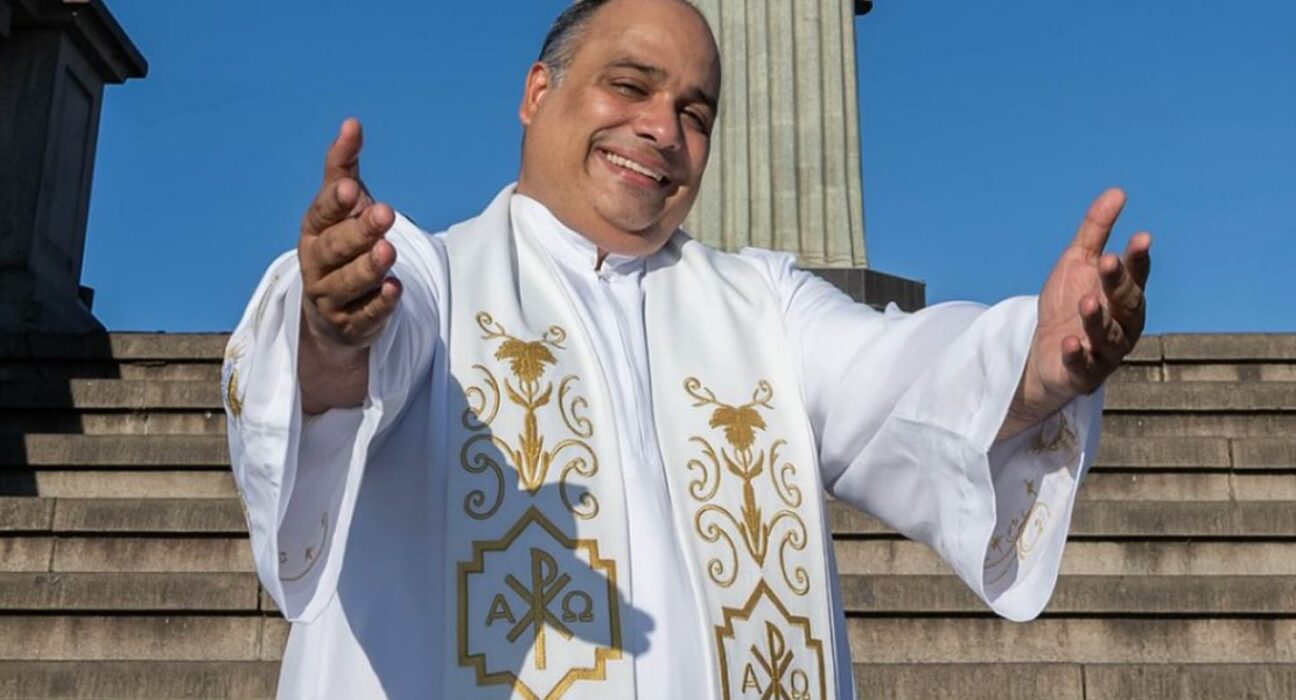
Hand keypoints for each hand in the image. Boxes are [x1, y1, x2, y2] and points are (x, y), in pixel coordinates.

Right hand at [298, 118, 401, 357]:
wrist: (334, 307)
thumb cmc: (341, 242)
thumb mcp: (342, 205)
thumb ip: (344, 167)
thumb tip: (352, 123)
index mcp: (313, 230)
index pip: (321, 214)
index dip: (334, 203)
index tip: (352, 188)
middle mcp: (317, 264)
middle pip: (335, 249)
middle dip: (358, 231)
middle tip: (385, 213)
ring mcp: (332, 297)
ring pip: (347, 283)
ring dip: (368, 267)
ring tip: (389, 249)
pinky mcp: (352, 324)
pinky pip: (364, 315)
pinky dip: (378, 303)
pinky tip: (395, 289)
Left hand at [1001, 188, 1152, 437]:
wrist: (1041, 351)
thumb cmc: (1067, 304)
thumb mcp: (1076, 263)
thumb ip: (1095, 231)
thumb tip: (1118, 192)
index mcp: (1124, 296)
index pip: (1136, 275)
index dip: (1138, 259)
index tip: (1139, 237)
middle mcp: (1123, 325)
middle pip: (1126, 304)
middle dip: (1118, 283)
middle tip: (1107, 262)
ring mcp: (1105, 352)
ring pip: (1108, 336)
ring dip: (1098, 320)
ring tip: (1085, 302)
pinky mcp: (1084, 374)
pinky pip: (1083, 366)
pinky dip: (1078, 356)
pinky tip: (1069, 343)